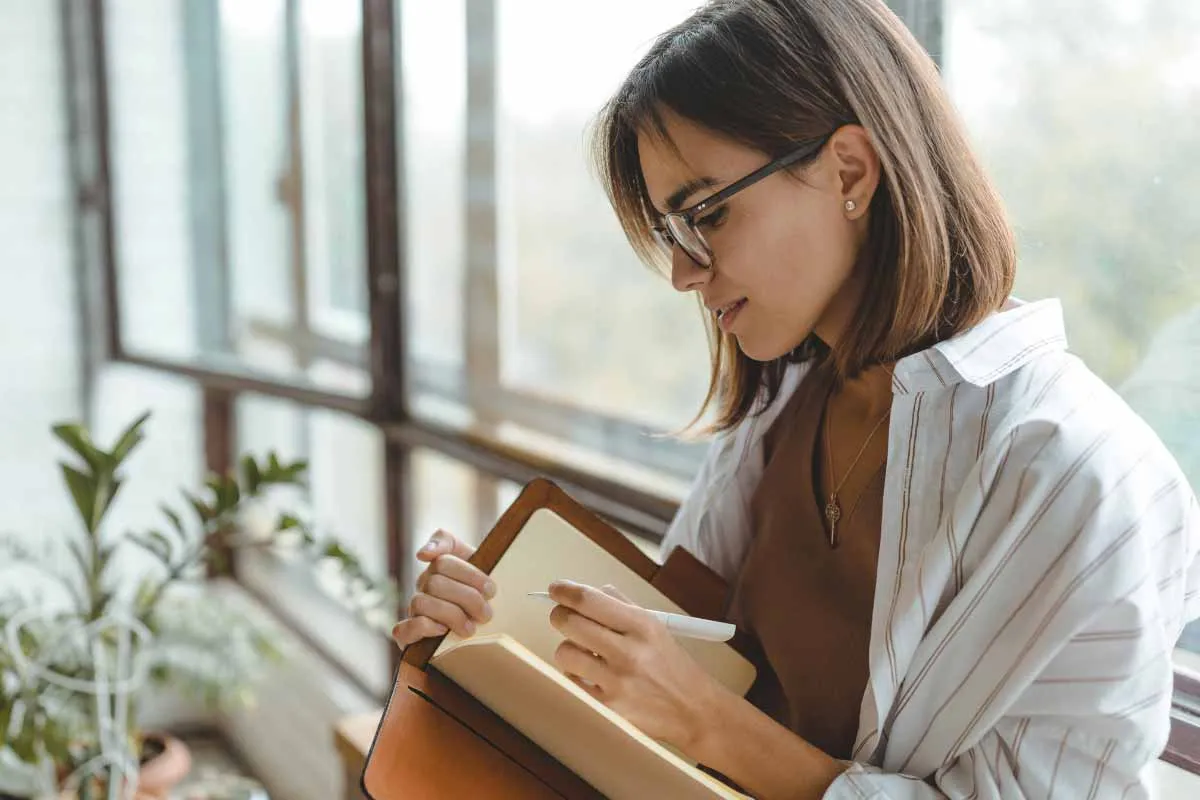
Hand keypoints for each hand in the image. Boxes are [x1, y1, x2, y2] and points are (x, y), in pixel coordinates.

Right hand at [391, 530, 494, 647]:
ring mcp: (414, 609)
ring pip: (421, 603)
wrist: (482, 633)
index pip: (445, 561)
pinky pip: (404, 628)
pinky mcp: (406, 635)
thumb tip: (422, 553)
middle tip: (486, 614)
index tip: (491, 589)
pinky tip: (443, 631)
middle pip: (436, 583)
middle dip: (467, 599)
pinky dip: (425, 628)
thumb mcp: (481, 566)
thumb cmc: (482, 597)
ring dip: (451, 616)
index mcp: (440, 567)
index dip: (470, 575)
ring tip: (470, 628)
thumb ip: (452, 545)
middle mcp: (424, 585)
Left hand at [546, 580, 725, 754]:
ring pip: (564, 652)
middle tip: (564, 617)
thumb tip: (590, 591)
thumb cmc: (672, 666)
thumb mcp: (656, 627)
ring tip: (584, 652)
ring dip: (569, 648)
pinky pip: (571, 681)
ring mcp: (616, 682)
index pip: (589, 600)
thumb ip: (623, 605)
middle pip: (570, 623)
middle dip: (560, 615)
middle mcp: (627, 652)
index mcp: (641, 626)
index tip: (556, 588)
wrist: (693, 711)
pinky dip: (576, 674)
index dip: (565, 590)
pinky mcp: (608, 707)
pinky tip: (591, 674)